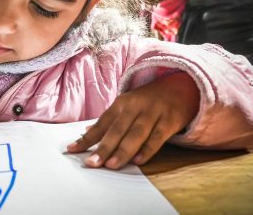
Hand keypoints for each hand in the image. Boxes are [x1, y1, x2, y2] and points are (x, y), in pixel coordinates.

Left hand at [66, 72, 199, 168]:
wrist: (180, 86)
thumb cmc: (148, 101)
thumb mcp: (127, 105)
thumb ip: (109, 120)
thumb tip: (86, 132)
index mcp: (121, 103)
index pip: (101, 123)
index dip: (87, 138)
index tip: (72, 150)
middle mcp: (135, 107)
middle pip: (117, 129)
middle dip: (103, 147)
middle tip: (92, 163)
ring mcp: (153, 112)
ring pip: (136, 133)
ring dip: (123, 150)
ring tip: (111, 165)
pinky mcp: (170, 120)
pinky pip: (158, 136)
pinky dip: (148, 148)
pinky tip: (138, 160)